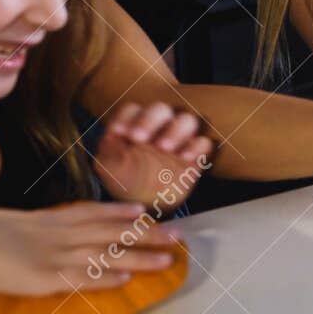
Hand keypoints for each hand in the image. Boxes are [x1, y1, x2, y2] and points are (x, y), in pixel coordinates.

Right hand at [0, 201, 179, 293]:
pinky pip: (79, 277)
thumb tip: (38, 242)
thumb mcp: (7, 227)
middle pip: (112, 233)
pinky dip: (104, 277)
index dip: (122, 214)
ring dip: (140, 256)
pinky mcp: (42, 278)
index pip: (94, 214)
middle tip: (179, 235)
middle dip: (148, 234)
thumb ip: (29, 234)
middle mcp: (58, 235)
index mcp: (48, 221)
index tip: (147, 213)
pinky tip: (126, 278)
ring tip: (168, 259)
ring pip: (107, 254)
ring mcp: (53, 255)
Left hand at [94, 102, 214, 212]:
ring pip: (187, 120)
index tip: (119, 133)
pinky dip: (196, 147)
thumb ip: (108, 150)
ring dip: (176, 130)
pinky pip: (204, 143)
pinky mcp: (195, 156)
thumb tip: (112, 136)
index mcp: (136, 124)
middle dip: (150, 120)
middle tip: (139, 138)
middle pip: (161, 109)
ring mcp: (179, 140)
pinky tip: (184, 158)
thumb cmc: (124, 181)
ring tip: (164, 148)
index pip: (133, 110)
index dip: (127, 117)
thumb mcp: (108, 168)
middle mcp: (159, 127)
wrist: (144, 204)